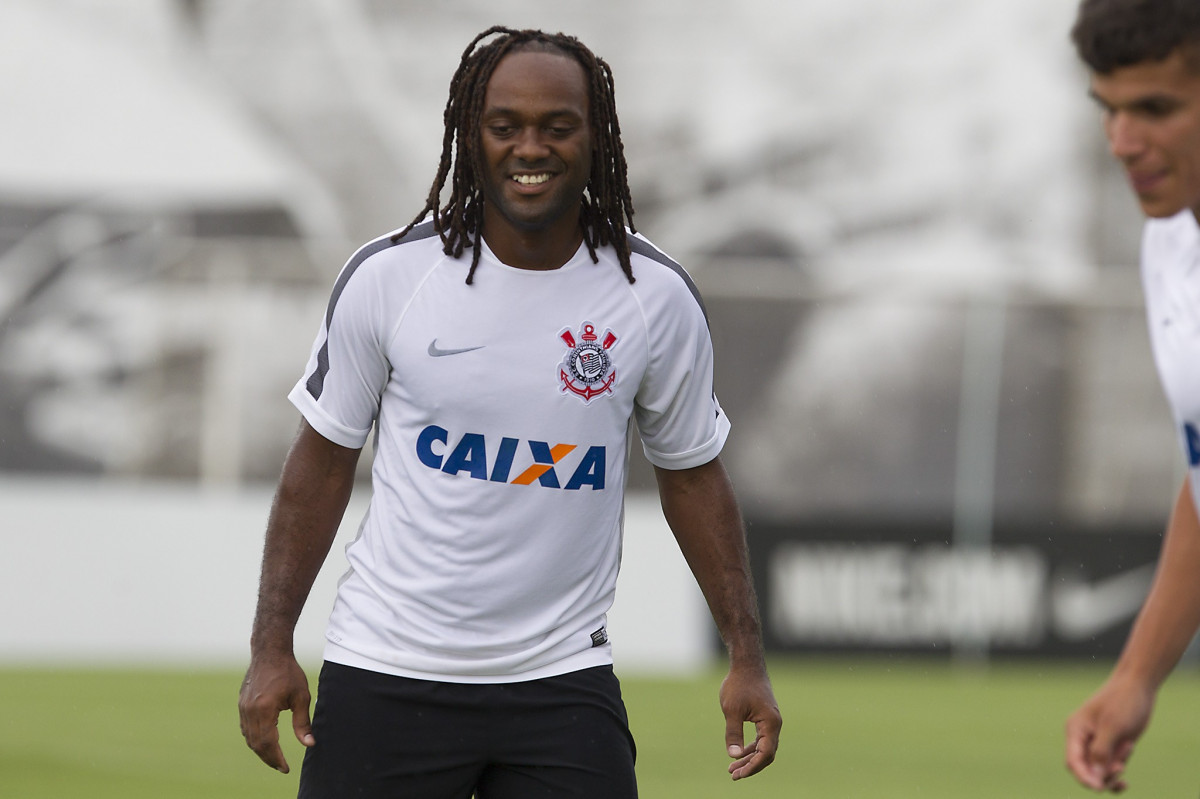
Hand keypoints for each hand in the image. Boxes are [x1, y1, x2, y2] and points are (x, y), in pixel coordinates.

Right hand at [238, 652, 314, 772]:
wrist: (270, 652)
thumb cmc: (288, 672)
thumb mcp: (301, 697)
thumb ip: (303, 723)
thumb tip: (310, 744)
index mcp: (264, 710)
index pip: (268, 743)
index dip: (277, 759)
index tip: (285, 768)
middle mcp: (250, 711)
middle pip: (256, 744)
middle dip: (269, 758)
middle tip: (281, 766)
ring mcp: (243, 708)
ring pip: (249, 737)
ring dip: (260, 750)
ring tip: (274, 757)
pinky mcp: (241, 704)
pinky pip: (245, 728)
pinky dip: (253, 738)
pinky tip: (263, 741)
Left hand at [720, 664, 781, 779]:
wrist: (746, 665)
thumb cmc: (739, 685)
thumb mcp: (732, 710)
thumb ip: (733, 733)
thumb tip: (734, 756)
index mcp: (770, 723)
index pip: (765, 753)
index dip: (753, 766)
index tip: (738, 774)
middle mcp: (774, 724)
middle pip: (766, 753)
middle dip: (750, 766)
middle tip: (733, 775)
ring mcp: (771, 721)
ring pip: (763, 747)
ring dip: (749, 758)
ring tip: (732, 769)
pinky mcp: (765, 718)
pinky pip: (760, 739)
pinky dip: (751, 747)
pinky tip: (739, 753)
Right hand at [1064, 674, 1155, 791]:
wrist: (1137, 687)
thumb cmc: (1122, 702)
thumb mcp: (1112, 727)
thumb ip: (1101, 752)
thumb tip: (1094, 778)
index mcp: (1076, 731)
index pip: (1073, 761)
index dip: (1082, 776)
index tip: (1097, 787)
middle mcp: (1083, 740)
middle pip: (1085, 769)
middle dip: (1101, 775)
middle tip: (1122, 767)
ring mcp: (1098, 744)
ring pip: (1099, 771)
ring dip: (1114, 771)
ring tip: (1129, 749)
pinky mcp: (1112, 747)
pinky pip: (1109, 769)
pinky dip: (1117, 775)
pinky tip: (1125, 782)